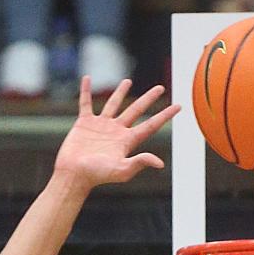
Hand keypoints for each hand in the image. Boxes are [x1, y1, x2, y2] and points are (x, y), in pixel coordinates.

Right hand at [54, 77, 179, 191]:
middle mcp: (116, 131)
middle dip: (149, 99)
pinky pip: (86, 103)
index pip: (151, 125)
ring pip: (113, 104)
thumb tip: (160, 163)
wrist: (74, 174)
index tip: (179, 106)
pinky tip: (87, 79)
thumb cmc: (97, 175)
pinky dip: (86, 91)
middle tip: (160, 88)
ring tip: (128, 81)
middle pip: (136, 110)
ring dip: (120, 92)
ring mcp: (101, 126)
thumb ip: (139, 163)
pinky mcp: (84, 123)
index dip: (165, 116)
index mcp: (127, 141)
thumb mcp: (122, 170)